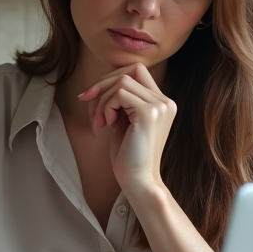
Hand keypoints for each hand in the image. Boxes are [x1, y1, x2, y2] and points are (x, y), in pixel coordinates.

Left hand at [77, 64, 175, 196]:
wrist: (138, 181)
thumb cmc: (128, 156)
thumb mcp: (124, 121)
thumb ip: (121, 101)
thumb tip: (101, 82)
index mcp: (162, 103)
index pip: (137, 71)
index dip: (111, 78)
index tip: (91, 96)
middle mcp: (165, 102)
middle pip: (131, 70)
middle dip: (104, 84)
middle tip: (87, 101)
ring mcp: (160, 106)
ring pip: (122, 81)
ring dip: (102, 99)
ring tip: (100, 122)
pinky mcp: (149, 113)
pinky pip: (119, 93)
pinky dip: (106, 106)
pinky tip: (105, 124)